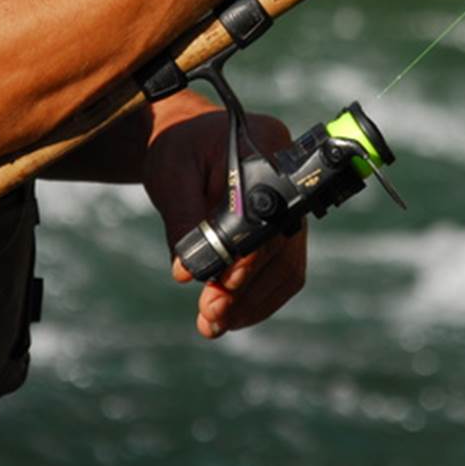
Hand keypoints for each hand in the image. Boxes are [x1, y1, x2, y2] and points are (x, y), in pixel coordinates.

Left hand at [141, 96, 307, 339]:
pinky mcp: (285, 233)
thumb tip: (188, 271)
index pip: (268, 212)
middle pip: (282, 246)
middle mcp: (291, 180)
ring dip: (253, 303)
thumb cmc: (180, 148)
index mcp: (268, 148)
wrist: (188, 141)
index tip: (223, 284)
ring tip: (214, 324)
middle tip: (210, 316)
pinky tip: (229, 316)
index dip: (250, 254)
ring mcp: (293, 209)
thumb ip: (183, 218)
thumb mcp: (171, 173)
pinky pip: (283, 273)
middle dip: (247, 289)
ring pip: (288, 267)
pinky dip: (258, 300)